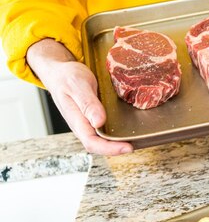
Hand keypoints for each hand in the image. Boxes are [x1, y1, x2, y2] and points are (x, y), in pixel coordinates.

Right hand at [26, 39, 132, 155]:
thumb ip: (88, 104)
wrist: (59, 72)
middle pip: (98, 145)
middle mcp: (81, 125)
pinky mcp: (91, 118)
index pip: (92, 142)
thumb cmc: (67, 78)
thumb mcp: (78, 85)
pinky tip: (126, 130)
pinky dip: (115, 133)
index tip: (128, 147)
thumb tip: (99, 123)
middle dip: (117, 149)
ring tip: (135, 140)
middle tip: (137, 145)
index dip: (110, 149)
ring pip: (101, 140)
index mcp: (76, 120)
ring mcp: (86, 123)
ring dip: (116, 143)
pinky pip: (103, 130)